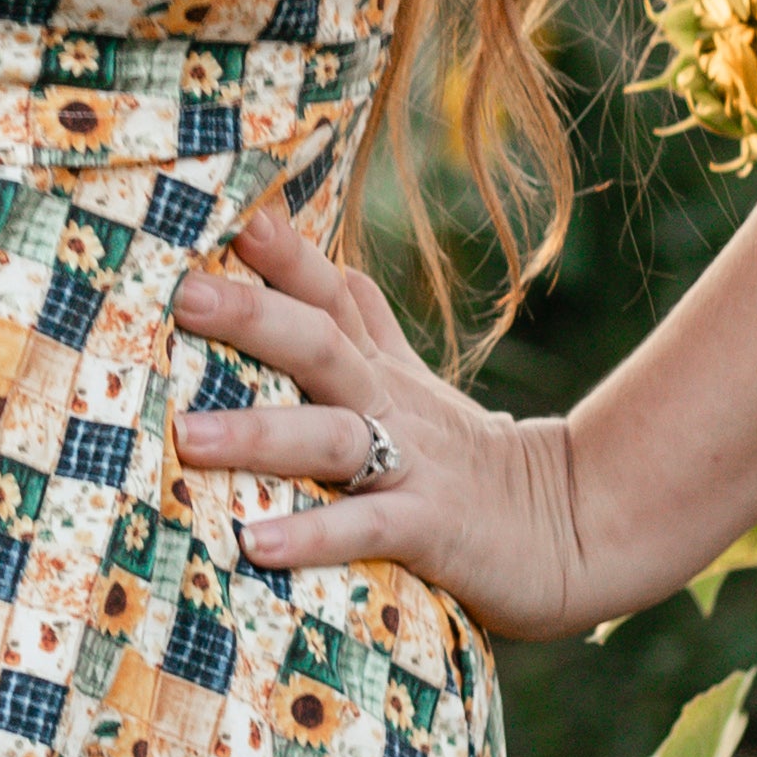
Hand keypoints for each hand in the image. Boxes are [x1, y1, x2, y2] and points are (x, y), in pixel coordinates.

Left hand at [170, 201, 607, 644]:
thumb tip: (330, 261)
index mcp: (382, 369)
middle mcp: (392, 405)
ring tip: (188, 436)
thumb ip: (370, 326)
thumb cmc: (468, 459)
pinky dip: (312, 535)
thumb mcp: (416, 384)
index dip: (287, 254)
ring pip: (332, 437)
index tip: (232, 214)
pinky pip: (365, 530)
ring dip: (259, 435)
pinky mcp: (430, 530)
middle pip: (323, 347)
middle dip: (254, 317)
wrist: (573, 530)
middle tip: (184, 295)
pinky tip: (255, 542)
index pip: (333, 296)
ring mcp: (412, 465)